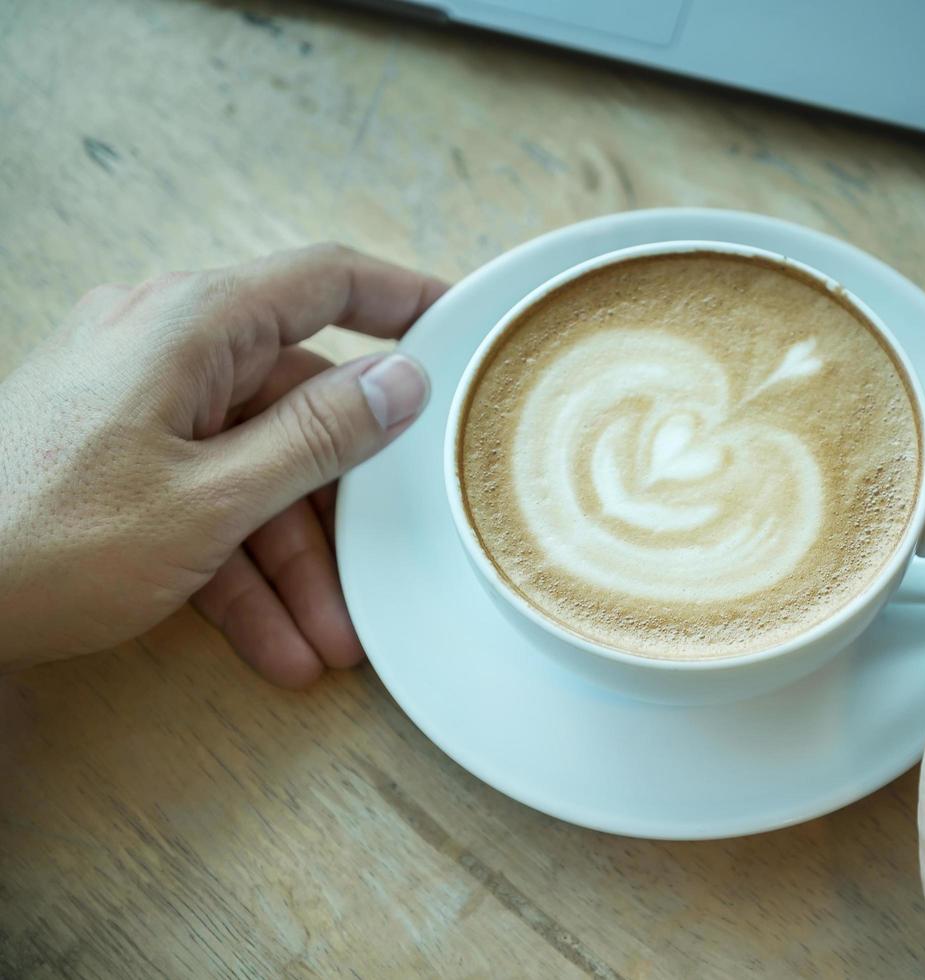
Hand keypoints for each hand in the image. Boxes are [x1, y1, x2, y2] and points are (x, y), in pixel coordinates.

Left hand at [0, 244, 445, 685]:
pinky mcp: (113, 450)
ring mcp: (136, 401)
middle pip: (295, 407)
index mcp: (191, 326)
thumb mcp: (212, 500)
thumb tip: (403, 378)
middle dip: (338, 508)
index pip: (326, 282)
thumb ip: (319, 436)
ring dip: (288, 560)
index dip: (406, 299)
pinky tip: (269, 645)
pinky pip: (202, 495)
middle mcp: (165, 346)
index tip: (465, 325)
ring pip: (252, 467)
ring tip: (322, 645)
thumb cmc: (48, 541)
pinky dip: (235, 565)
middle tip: (385, 572)